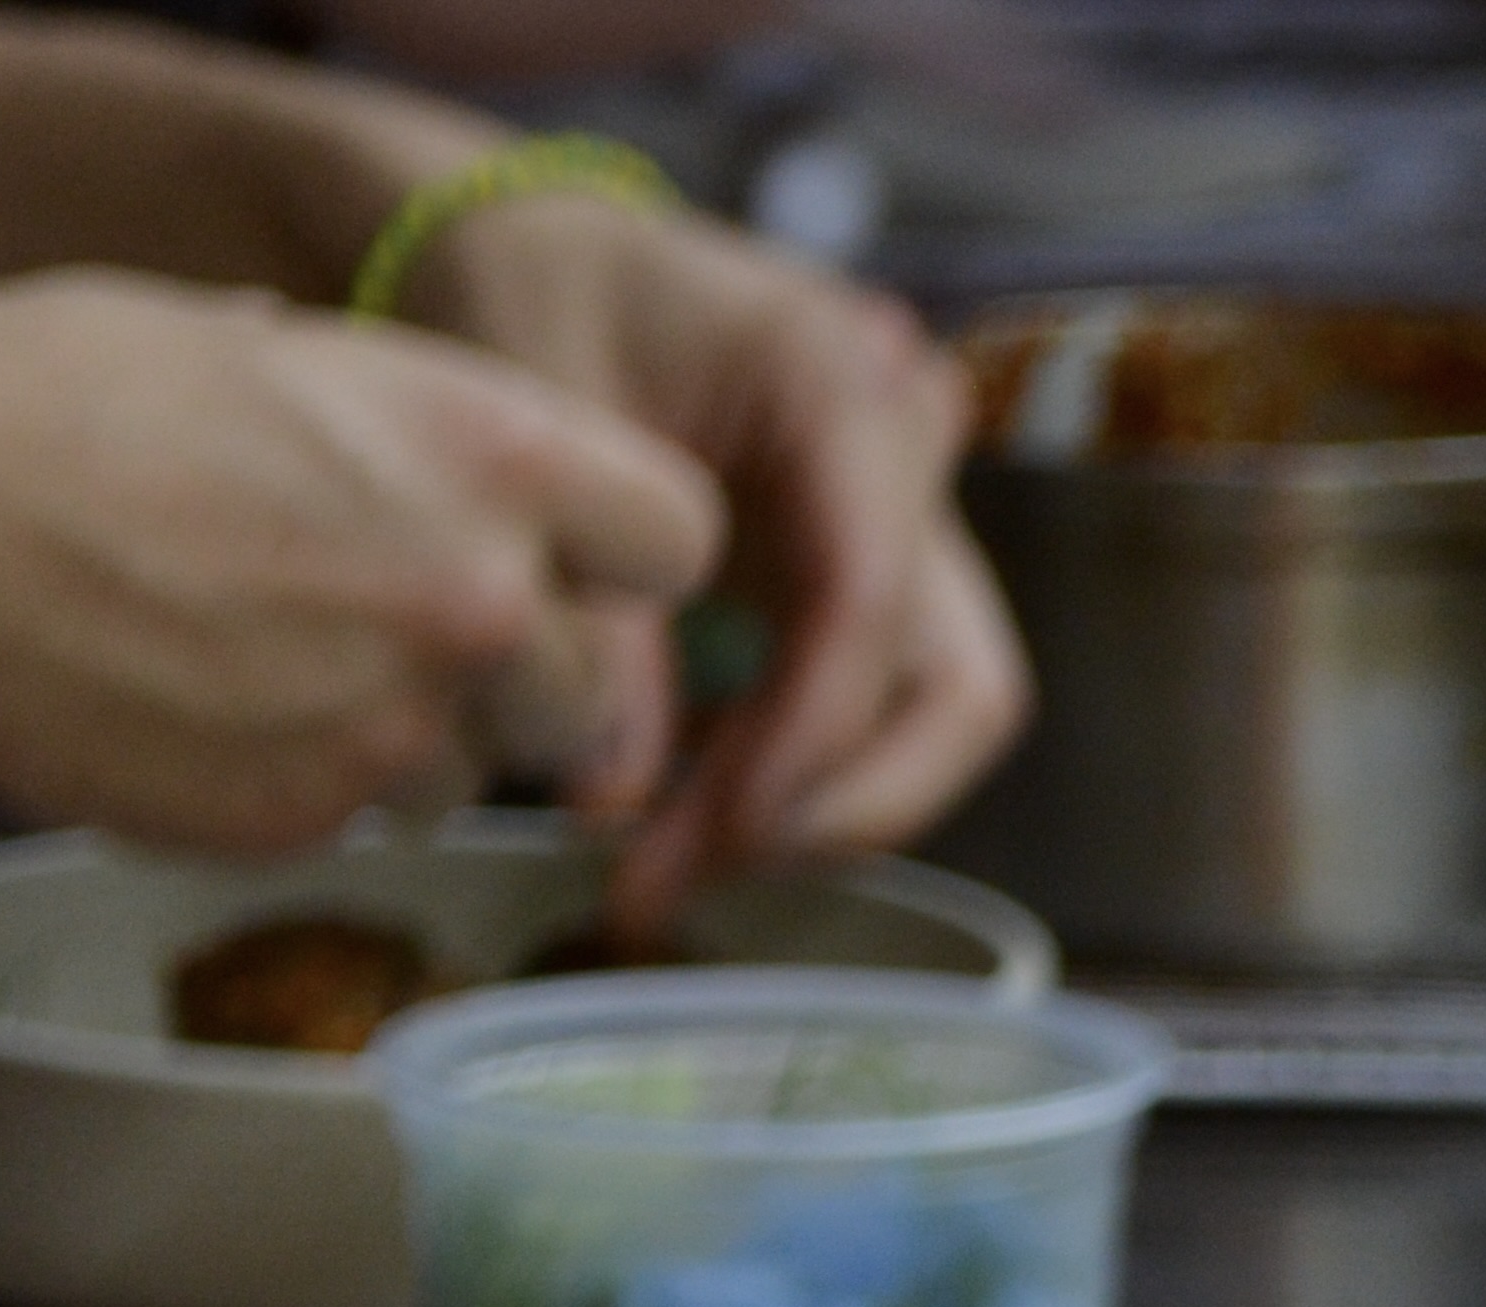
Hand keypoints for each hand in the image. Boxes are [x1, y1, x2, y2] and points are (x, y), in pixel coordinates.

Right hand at [0, 270, 721, 848]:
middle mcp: (469, 601)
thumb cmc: (72, 399)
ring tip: (281, 666)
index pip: (677, 541)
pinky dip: (306, 785)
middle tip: (402, 634)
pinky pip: (355, 822)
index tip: (575, 571)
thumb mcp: (284, 351)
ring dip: (410, 742)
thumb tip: (433, 464)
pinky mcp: (295, 825)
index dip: (625, 563)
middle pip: (585, 690)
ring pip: (471, 775)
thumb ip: (406, 431)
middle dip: (513, 674)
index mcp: (490, 450)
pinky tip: (213, 712)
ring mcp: (385, 731)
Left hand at [407, 190, 1029, 913]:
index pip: (872, 602)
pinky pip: (869, 707)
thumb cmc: (525, 304)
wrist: (527, 246)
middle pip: (959, 691)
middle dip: (833, 813)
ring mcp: (896, 515)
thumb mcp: (535, 442)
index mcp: (833, 382)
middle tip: (675, 881)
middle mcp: (902, 448)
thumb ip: (593, 617)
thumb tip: (620, 803)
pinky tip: (674, 807)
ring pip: (929, 719)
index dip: (805, 750)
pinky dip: (788, 780)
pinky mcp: (858, 571)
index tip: (701, 841)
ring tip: (654, 872)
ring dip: (811, 818)